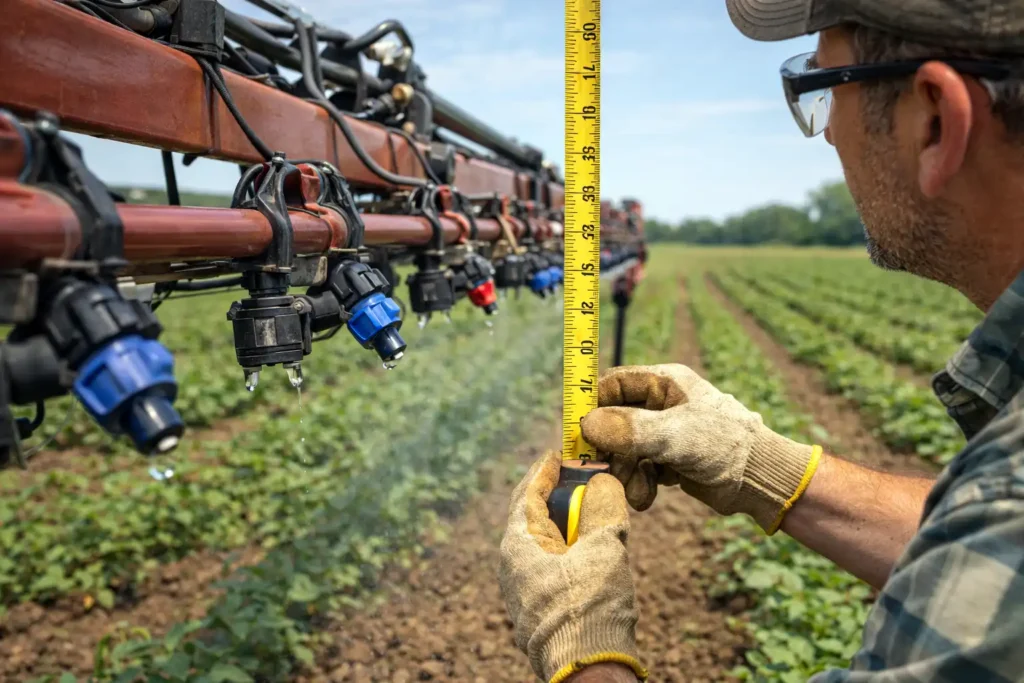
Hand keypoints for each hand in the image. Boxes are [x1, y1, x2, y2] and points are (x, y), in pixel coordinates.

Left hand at [498, 450, 647, 682]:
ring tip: (600, 510)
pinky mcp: (542, 606)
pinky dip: (575, 547)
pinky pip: (556, 564)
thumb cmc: (590, 608)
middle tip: (590, 479)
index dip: (547, 469)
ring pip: (549, 541)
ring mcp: (526, 588)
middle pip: (537, 516)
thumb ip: (602, 507)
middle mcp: (514, 565)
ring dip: (573, 522)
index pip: (527, 493)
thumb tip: (602, 482)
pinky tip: (596, 547)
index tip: (564, 453)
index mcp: (517, 545)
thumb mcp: (602, 547)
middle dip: (564, 495)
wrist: (589, 671)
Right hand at [579, 364, 820, 532]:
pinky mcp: (667, 459)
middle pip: (613, 421)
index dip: (592, 406)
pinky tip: (647, 497)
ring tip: (634, 492)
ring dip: (623, 473)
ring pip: (623, 449)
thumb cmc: (726, 445)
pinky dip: (638, 484)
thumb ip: (631, 429)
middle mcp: (660, 404)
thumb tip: (587, 424)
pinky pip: (637, 468)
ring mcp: (663, 432)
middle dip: (609, 451)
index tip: (580, 434)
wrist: (762, 481)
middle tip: (604, 472)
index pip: (612, 385)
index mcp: (663, 383)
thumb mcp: (676, 435)